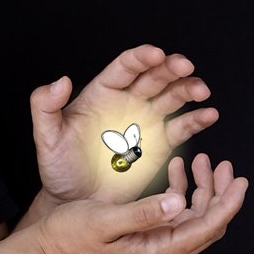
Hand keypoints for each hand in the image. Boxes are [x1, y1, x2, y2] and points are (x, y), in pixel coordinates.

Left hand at [30, 44, 218, 203]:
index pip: (124, 67)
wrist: (74, 200)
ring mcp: (145, 121)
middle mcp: (127, 101)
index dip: (140, 58)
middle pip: (153, 76)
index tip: (155, 54)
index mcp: (101, 93)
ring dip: (187, 89)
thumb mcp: (46, 137)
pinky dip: (196, 120)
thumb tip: (60, 80)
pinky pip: (181, 127)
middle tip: (184, 66)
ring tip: (200, 90)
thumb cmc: (58, 167)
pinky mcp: (159, 144)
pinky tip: (208, 115)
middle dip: (170, 68)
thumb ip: (45, 106)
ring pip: (172, 97)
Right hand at [37, 155, 247, 253]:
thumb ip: (143, 213)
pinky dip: (179, 191)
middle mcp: (160, 253)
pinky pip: (173, 214)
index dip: (227, 203)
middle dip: (218, 193)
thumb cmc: (71, 234)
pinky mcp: (144, 235)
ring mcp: (153, 245)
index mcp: (155, 252)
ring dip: (200, 191)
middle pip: (205, 224)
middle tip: (223, 165)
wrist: (50, 247)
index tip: (239, 180)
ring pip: (191, 218)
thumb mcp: (104, 220)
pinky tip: (176, 171)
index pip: (205, 229)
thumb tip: (179, 201)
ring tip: (201, 161)